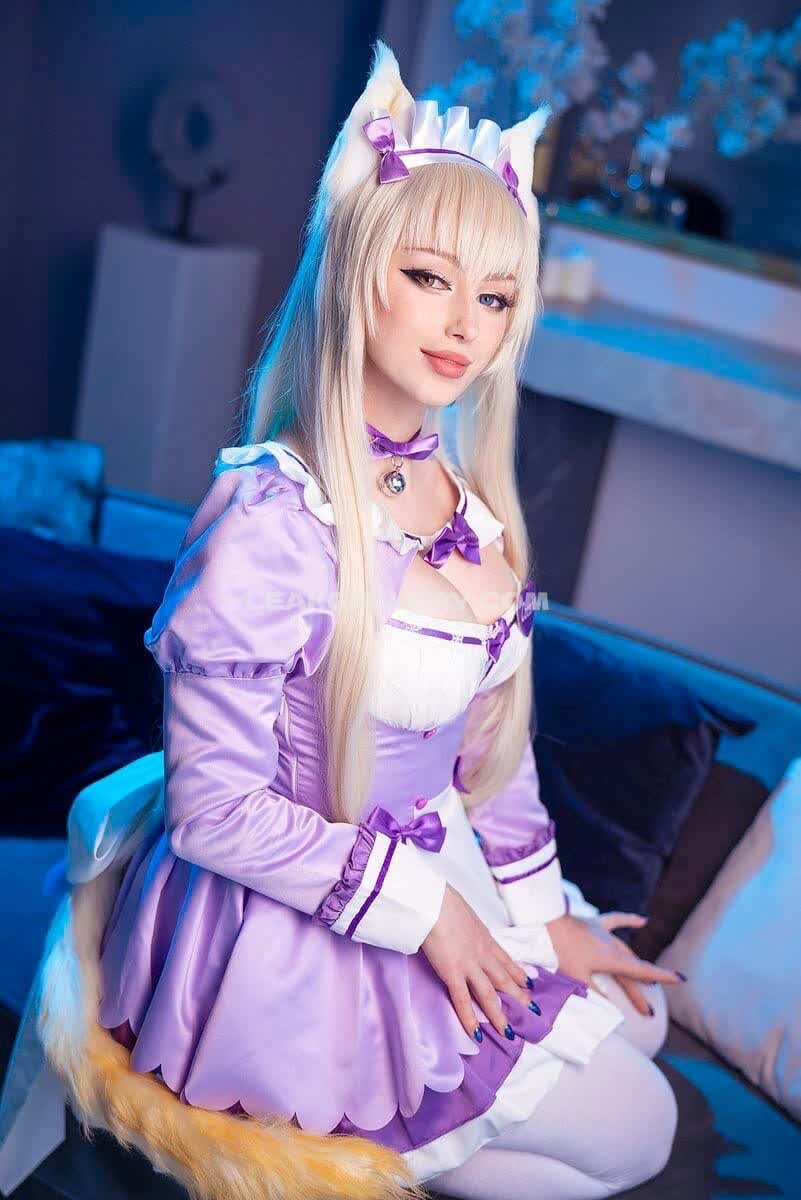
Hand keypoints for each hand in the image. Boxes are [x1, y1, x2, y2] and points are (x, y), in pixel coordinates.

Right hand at [421, 883, 534, 1040]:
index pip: (505, 960)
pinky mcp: (452, 973)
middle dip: (519, 996)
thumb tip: (463, 927)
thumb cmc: (443, 902)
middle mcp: (482, 954)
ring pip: (489, 995)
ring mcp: (469, 965)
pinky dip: (470, 1019)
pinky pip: (463, 1000)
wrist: (434, 902)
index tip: (529, 983)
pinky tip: (476, 1034)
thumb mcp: (464, 913)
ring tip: (509, 1033)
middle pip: (504, 980)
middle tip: (532, 1010)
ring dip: (499, 1016)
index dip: (518, 973)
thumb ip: (467, 926)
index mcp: (484, 938)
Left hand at [545, 911, 682, 1016]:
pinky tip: (643, 920)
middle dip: (640, 992)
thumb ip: (596, 994)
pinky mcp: (596, 924)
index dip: (663, 976)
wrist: (549, 922)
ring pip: (626, 953)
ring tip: (647, 984)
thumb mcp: (578, 978)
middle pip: (632, 971)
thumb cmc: (561, 952)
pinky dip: (629, 920)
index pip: (642, 972)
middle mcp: (614, 947)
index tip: (682, 979)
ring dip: (635, 968)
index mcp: (612, 960)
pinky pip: (616, 921)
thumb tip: (612, 1007)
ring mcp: (605, 934)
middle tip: (648, 1012)